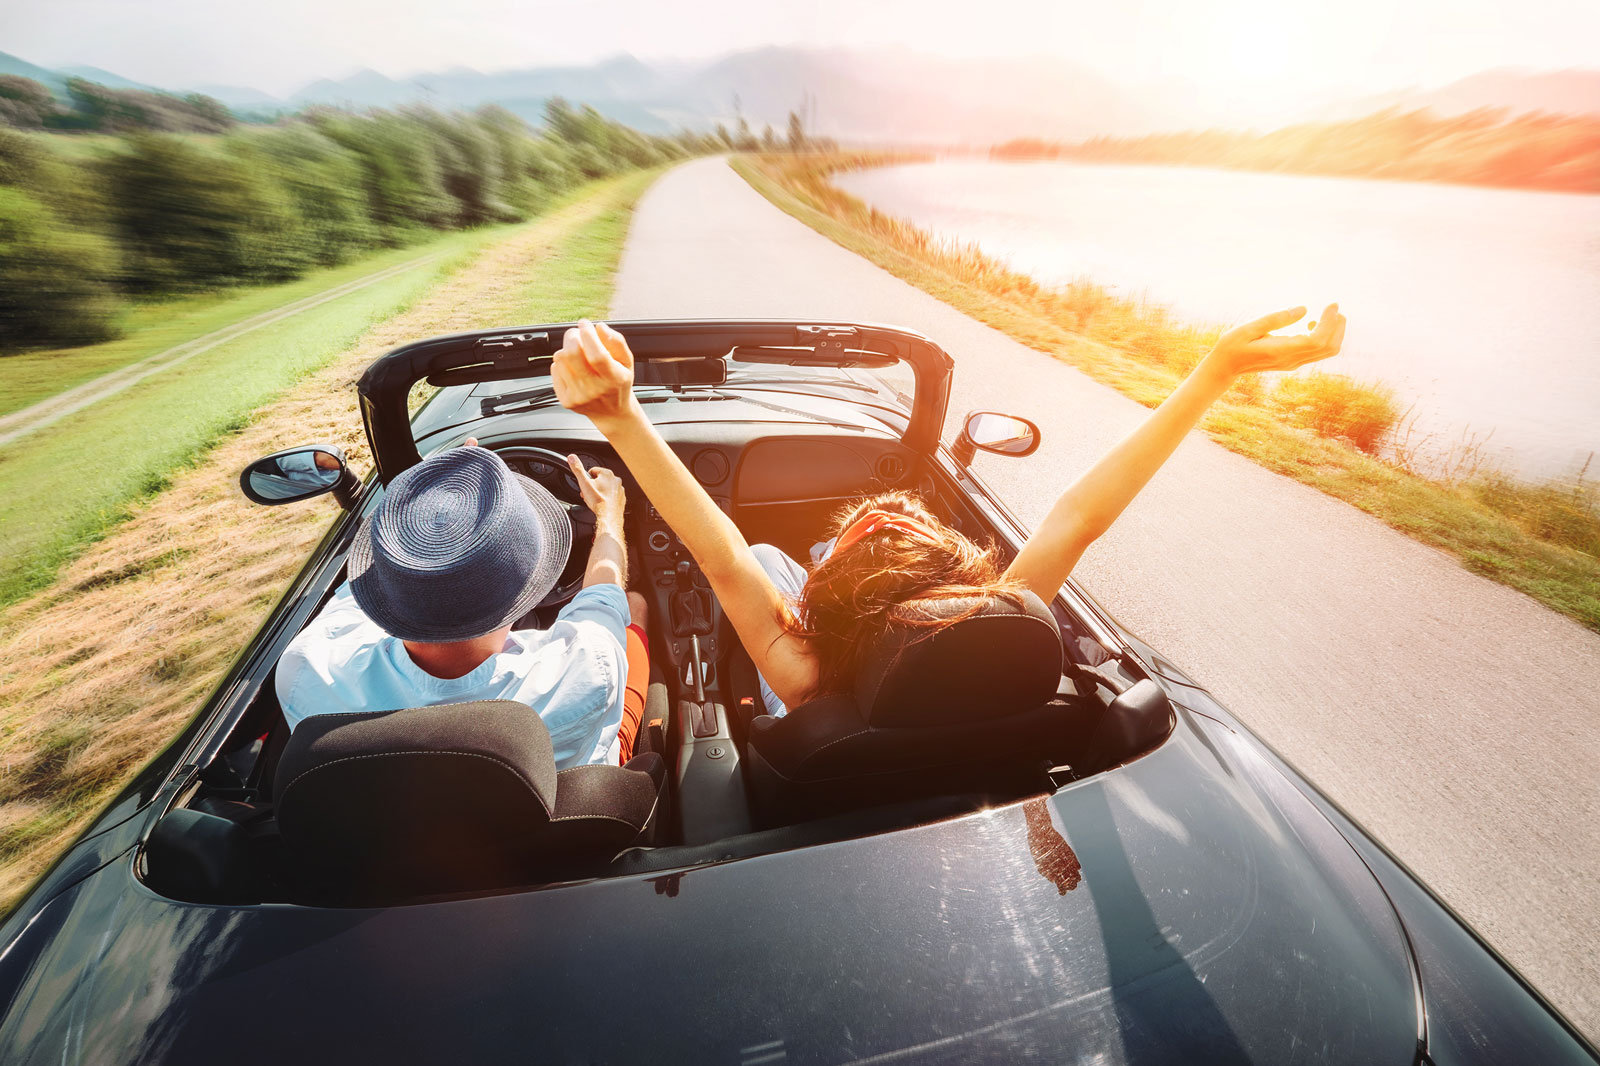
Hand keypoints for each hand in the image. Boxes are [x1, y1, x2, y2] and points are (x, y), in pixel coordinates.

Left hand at [552, 320, 636, 424]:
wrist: (611, 413)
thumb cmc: (618, 383)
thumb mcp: (627, 362)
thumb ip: (617, 342)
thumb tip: (600, 327)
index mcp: (614, 379)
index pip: (597, 355)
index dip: (588, 335)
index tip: (585, 324)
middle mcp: (595, 390)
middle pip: (572, 355)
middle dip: (572, 337)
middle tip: (577, 334)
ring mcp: (578, 396)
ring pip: (560, 360)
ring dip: (566, 349)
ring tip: (577, 352)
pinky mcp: (566, 400)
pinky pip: (555, 370)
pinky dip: (562, 364)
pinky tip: (573, 367)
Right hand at [567, 455, 624, 525]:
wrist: (609, 516)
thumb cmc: (598, 501)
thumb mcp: (584, 483)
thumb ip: (577, 469)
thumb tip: (572, 457)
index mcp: (607, 473)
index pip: (592, 471)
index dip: (586, 480)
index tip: (585, 487)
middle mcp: (615, 480)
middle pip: (598, 480)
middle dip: (592, 487)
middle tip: (588, 495)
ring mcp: (619, 489)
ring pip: (605, 488)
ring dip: (598, 493)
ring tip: (594, 500)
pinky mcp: (621, 498)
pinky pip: (611, 496)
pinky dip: (606, 499)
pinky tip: (601, 504)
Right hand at [1203, 304, 1345, 378]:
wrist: (1225, 368)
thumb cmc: (1232, 346)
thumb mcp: (1248, 328)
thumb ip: (1276, 319)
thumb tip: (1304, 309)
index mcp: (1280, 351)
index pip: (1316, 340)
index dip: (1329, 322)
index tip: (1332, 304)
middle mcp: (1291, 360)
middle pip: (1328, 347)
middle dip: (1338, 326)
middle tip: (1333, 306)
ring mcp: (1293, 362)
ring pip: (1327, 351)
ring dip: (1335, 332)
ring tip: (1328, 313)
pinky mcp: (1293, 361)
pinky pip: (1318, 351)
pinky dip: (1325, 336)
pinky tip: (1311, 324)